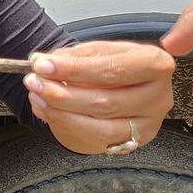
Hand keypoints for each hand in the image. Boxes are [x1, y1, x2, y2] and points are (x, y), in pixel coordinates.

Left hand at [24, 42, 175, 154]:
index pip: (113, 69)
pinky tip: (46, 110)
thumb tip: (40, 62)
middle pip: (105, 101)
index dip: (75, 69)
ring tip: (36, 96)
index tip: (43, 65)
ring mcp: (149, 123)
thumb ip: (72, 56)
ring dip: (61, 112)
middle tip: (33, 82)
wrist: (128, 85)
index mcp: (156, 64)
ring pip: (100, 126)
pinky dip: (65, 124)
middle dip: (62, 93)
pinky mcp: (134, 142)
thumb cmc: (115, 64)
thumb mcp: (98, 51)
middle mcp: (159, 97)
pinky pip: (96, 139)